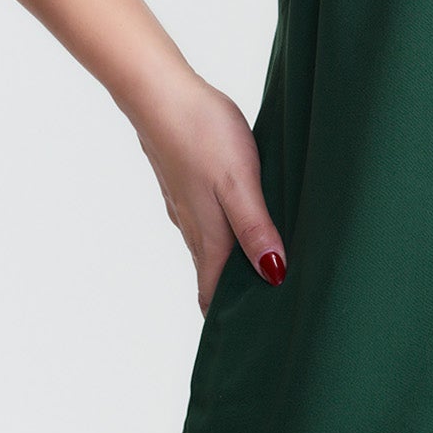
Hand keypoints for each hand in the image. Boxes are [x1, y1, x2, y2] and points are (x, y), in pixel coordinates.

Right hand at [126, 70, 286, 314]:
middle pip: (210, 274)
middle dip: (232, 296)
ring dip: (227, 264)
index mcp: (209, 234)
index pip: (212, 292)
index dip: (227, 318)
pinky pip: (202, 220)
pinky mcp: (182, 181)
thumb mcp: (240, 182)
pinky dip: (220, 234)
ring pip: (206, 246)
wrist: (160, 93)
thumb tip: (273, 276)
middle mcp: (192, 226)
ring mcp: (183, 204)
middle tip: (263, 311)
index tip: (249, 339)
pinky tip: (234, 222)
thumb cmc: (203, 134)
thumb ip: (255, 228)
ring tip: (257, 272)